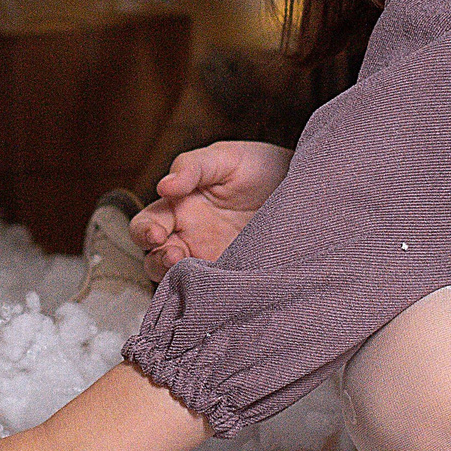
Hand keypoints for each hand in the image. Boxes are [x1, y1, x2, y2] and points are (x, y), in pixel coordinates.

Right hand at [131, 140, 291, 277]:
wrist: (306, 188)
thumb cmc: (261, 167)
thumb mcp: (226, 158)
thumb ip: (193, 167)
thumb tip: (164, 186)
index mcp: (181, 206)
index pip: (148, 223)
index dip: (144, 231)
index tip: (158, 233)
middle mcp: (190, 236)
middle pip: (154, 256)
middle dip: (157, 258)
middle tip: (172, 254)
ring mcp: (211, 258)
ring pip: (176, 279)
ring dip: (175, 277)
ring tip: (188, 268)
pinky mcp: (233, 276)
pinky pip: (210, 291)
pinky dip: (205, 293)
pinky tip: (214, 284)